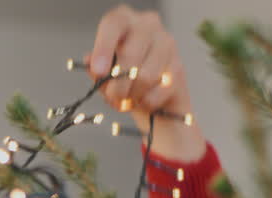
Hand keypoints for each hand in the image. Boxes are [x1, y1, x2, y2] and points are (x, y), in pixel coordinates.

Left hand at [85, 5, 206, 161]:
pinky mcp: (178, 68)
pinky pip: (158, 92)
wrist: (153, 96)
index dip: (104, 48)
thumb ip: (96, 68)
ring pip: (145, 77)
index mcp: (124, 20)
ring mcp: (167, 45)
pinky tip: (142, 102)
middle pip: (130, 55)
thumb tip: (92, 65)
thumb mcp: (104, 71)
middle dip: (118, 84)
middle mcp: (148, 26)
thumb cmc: (123, 77)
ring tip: (126, 101)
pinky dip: (145, 103)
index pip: (114, 25)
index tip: (99, 71)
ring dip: (131, 96)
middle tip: (113, 98)